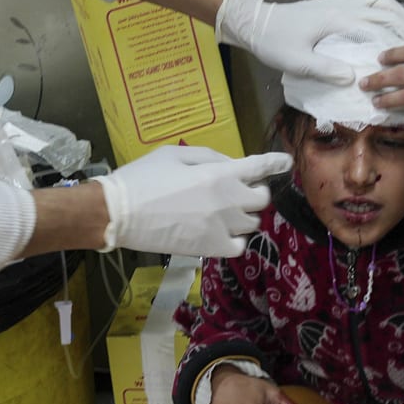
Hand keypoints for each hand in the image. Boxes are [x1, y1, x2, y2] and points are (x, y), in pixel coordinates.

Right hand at [94, 145, 290, 256]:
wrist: (117, 213)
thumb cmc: (142, 178)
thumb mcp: (174, 154)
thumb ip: (209, 157)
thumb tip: (232, 165)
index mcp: (219, 174)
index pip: (259, 167)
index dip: (276, 164)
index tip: (286, 163)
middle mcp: (227, 201)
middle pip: (262, 198)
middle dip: (255, 191)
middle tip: (238, 190)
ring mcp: (221, 228)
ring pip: (253, 223)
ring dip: (244, 216)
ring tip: (224, 213)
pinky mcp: (211, 248)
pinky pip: (240, 246)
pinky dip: (236, 240)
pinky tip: (222, 233)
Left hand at [218, 0, 403, 83]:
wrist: (257, 23)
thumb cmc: (275, 42)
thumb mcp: (297, 62)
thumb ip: (325, 70)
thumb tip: (353, 78)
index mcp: (336, 20)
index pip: (377, 27)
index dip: (400, 39)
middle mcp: (342, 6)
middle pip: (385, 10)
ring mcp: (339, 2)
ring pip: (379, 0)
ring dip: (399, 12)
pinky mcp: (335, 3)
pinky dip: (381, 1)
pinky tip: (388, 10)